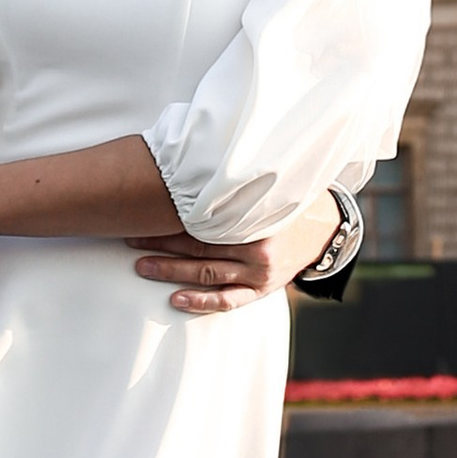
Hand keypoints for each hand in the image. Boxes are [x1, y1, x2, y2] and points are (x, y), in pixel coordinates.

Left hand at [128, 191, 339, 317]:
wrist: (326, 229)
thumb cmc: (287, 200)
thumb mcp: (267, 185)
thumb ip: (235, 181)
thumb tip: (195, 156)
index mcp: (254, 217)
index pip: (202, 219)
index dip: (169, 218)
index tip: (141, 213)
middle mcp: (256, 247)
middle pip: (199, 247)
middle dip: (161, 244)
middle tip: (130, 239)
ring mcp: (259, 273)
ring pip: (208, 274)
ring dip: (171, 271)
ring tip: (142, 266)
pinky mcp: (262, 290)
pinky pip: (228, 301)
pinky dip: (201, 302)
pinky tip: (176, 300)